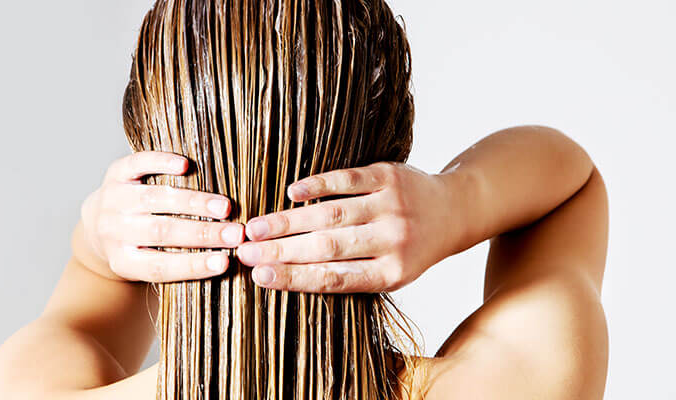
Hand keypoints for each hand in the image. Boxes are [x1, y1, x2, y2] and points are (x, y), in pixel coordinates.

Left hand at [78, 151, 244, 281]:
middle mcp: (114, 231)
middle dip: (203, 233)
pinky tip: (186, 165)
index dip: (193, 266)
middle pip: (161, 232)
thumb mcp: (147, 265)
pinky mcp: (115, 173)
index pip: (160, 267)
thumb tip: (226, 263)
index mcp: (123, 261)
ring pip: (156, 199)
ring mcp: (113, 200)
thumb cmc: (137, 249)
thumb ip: (178, 264)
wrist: (97, 225)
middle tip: (235, 234)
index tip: (225, 262)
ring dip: (193, 203)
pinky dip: (161, 163)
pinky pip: (137, 165)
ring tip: (224, 207)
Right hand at [236, 161, 460, 292]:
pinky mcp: (389, 176)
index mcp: (391, 274)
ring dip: (288, 221)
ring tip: (254, 228)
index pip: (334, 279)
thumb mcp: (389, 273)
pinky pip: (347, 179)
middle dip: (280, 251)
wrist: (453, 210)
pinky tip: (291, 193)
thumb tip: (285, 277)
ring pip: (331, 214)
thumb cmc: (410, 249)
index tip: (259, 277)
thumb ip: (348, 275)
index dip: (294, 278)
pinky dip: (317, 185)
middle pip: (327, 247)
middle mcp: (393, 241)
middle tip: (243, 252)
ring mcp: (391, 206)